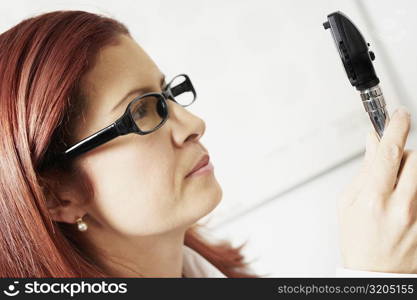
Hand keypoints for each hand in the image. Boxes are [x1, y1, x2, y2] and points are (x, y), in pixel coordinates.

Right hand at [338, 106, 416, 272]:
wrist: (377, 273)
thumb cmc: (358, 241)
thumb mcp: (347, 203)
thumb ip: (364, 170)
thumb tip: (372, 142)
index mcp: (373, 200)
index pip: (388, 153)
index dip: (394, 128)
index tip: (398, 115)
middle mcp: (401, 207)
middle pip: (415, 158)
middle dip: (404, 153)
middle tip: (392, 163)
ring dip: (412, 171)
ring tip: (398, 188)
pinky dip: (416, 187)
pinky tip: (405, 201)